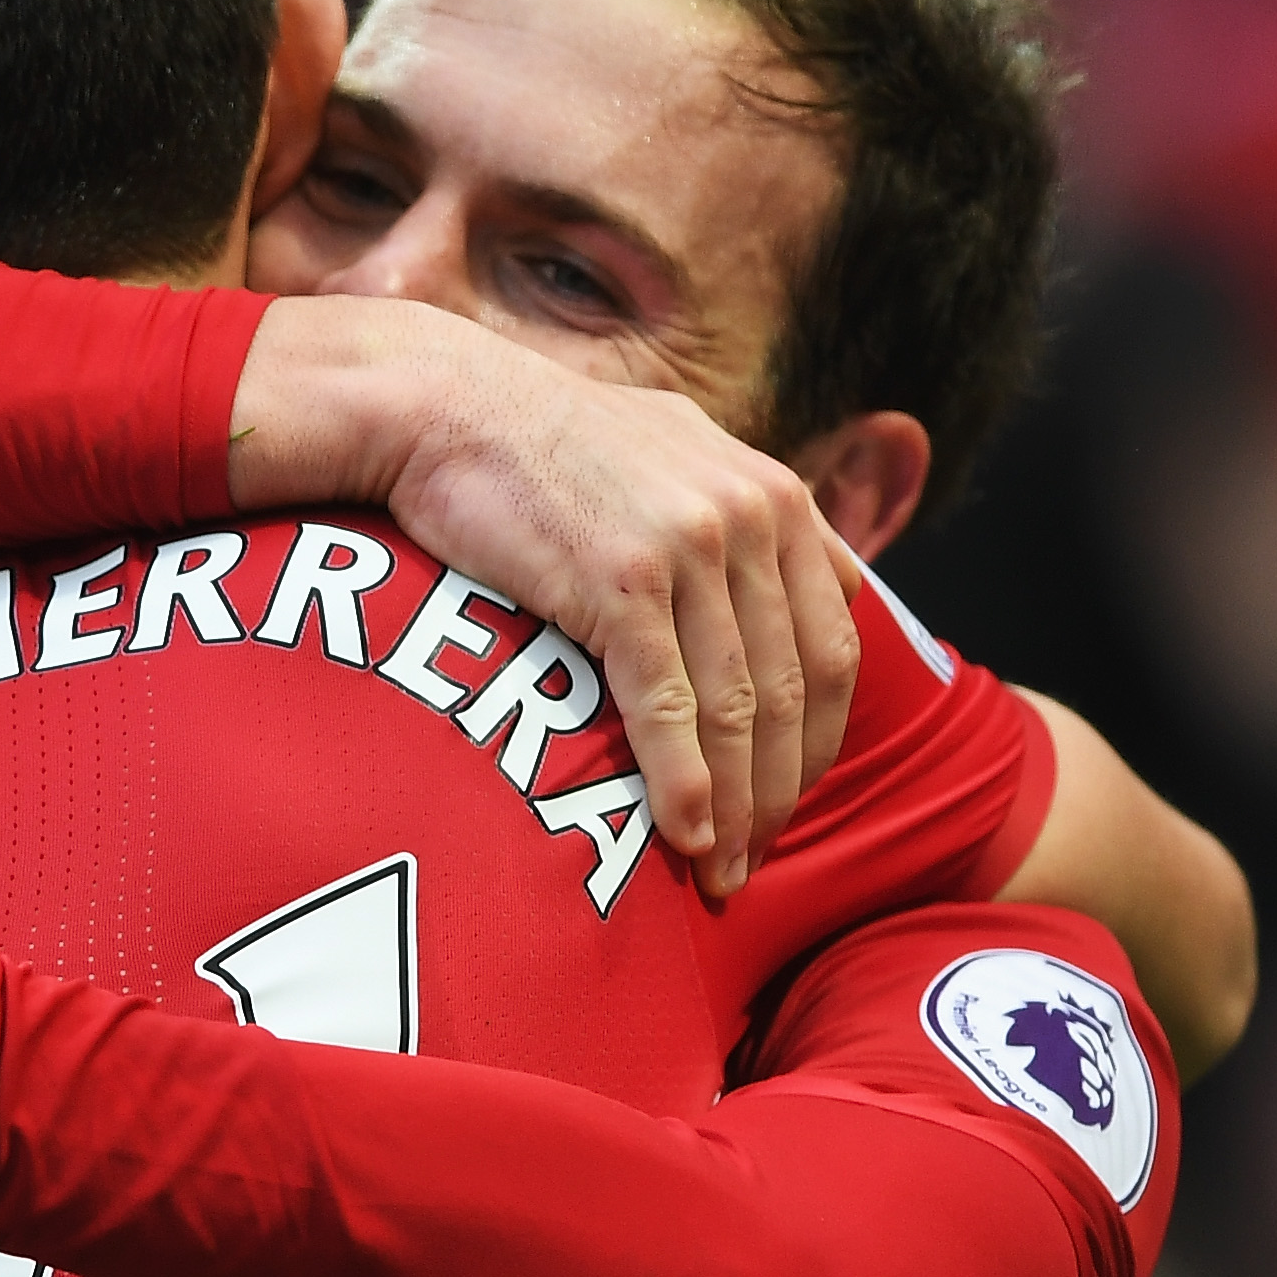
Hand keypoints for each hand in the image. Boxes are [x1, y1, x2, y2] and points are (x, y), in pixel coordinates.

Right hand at [233, 300, 859, 895]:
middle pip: (795, 689)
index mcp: (774, 493)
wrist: (442, 403)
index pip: (835, 642)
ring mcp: (692, 547)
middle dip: (780, 790)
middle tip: (758, 859)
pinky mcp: (625, 580)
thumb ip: (738, 515)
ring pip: (739, 709)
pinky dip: (684, 785)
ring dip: (736, 807)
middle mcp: (751, 516)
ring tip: (721, 872)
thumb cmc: (540, 440)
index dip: (818, 737)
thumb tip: (795, 574)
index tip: (788, 795)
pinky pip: (671, 707)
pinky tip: (685, 837)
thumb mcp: (672, 453)